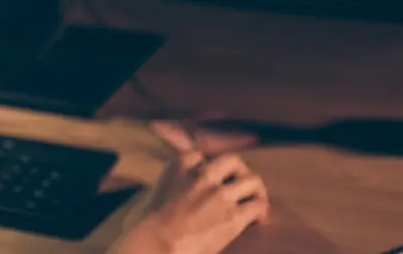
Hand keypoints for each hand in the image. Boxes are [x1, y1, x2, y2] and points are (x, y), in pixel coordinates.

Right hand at [113, 152, 269, 253]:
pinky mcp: (233, 217)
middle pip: (232, 160)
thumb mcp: (144, 201)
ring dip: (256, 190)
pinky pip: (258, 206)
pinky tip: (257, 221)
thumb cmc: (141, 230)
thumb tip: (154, 202)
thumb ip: (157, 194)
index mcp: (177, 167)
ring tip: (256, 202)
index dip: (207, 168)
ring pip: (252, 180)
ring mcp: (219, 195)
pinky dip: (260, 212)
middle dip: (239, 171)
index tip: (209, 179)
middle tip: (240, 185)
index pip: (199, 157)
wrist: (154, 246)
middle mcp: (201, 176)